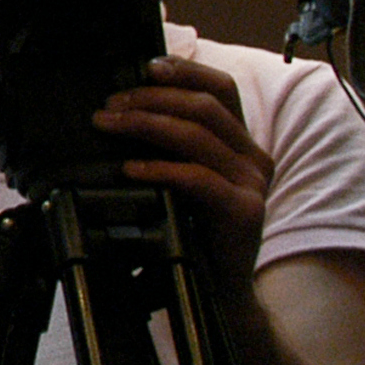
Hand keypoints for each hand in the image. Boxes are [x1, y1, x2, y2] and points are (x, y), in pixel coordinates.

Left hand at [92, 55, 272, 287]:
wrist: (219, 299)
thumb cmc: (194, 236)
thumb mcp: (186, 183)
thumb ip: (173, 149)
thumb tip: (125, 109)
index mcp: (242, 144)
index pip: (221, 88)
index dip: (185, 71)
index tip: (145, 66)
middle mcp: (255, 158)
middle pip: (205, 106)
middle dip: (151, 98)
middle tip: (110, 105)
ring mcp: (253, 185)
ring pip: (198, 135)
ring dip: (145, 123)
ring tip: (109, 124)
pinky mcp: (245, 212)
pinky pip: (197, 178)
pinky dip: (159, 168)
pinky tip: (130, 168)